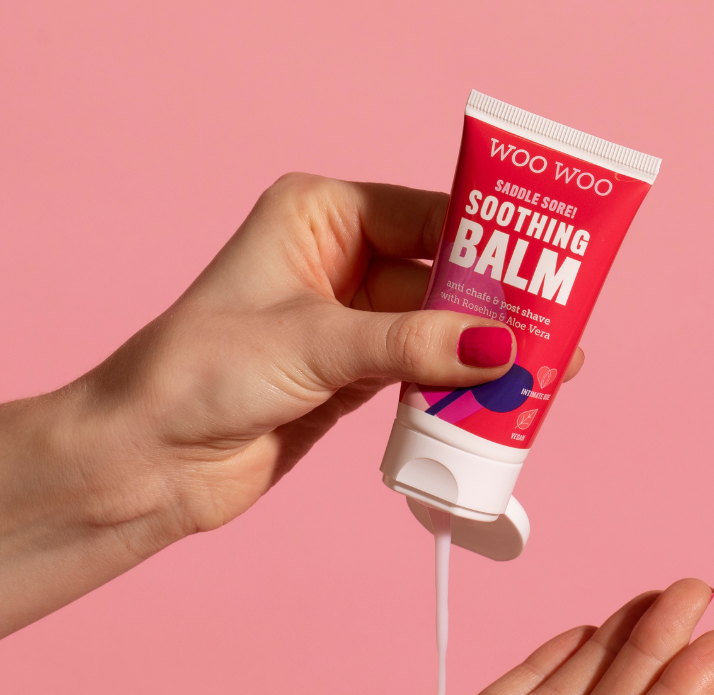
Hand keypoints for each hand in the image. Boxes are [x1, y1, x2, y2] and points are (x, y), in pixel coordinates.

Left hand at [81, 173, 585, 534]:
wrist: (152, 459)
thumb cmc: (202, 374)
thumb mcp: (316, 344)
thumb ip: (410, 344)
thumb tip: (500, 349)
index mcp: (321, 217)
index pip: (429, 216)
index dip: (492, 241)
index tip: (551, 266)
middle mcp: (340, 262)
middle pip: (444, 277)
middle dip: (499, 309)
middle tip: (560, 332)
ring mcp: (351, 323)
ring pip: (439, 330)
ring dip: (484, 355)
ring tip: (545, 372)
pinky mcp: (355, 377)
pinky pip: (424, 374)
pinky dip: (457, 389)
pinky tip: (498, 400)